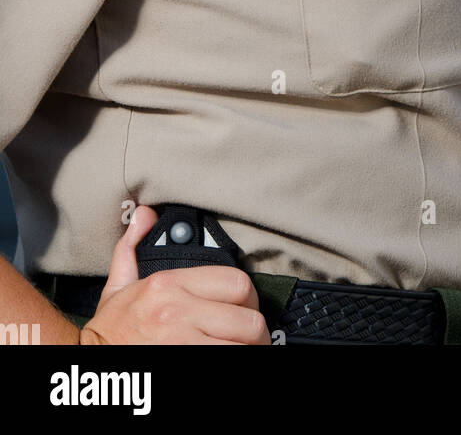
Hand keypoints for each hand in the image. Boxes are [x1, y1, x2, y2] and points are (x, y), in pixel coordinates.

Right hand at [79, 206, 270, 344]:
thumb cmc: (108, 332)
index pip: (237, 283)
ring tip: (243, 348)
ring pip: (244, 345)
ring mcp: (184, 345)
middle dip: (253, 330)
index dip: (248, 298)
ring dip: (248, 348)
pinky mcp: (187, 366)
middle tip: (248, 334)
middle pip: (249, 320)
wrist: (85, 362)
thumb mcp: (118, 286)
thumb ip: (134, 248)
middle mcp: (179, 314)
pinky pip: (228, 362)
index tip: (245, 308)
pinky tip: (230, 358)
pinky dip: (235, 361)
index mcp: (169, 286)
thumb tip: (145, 215)